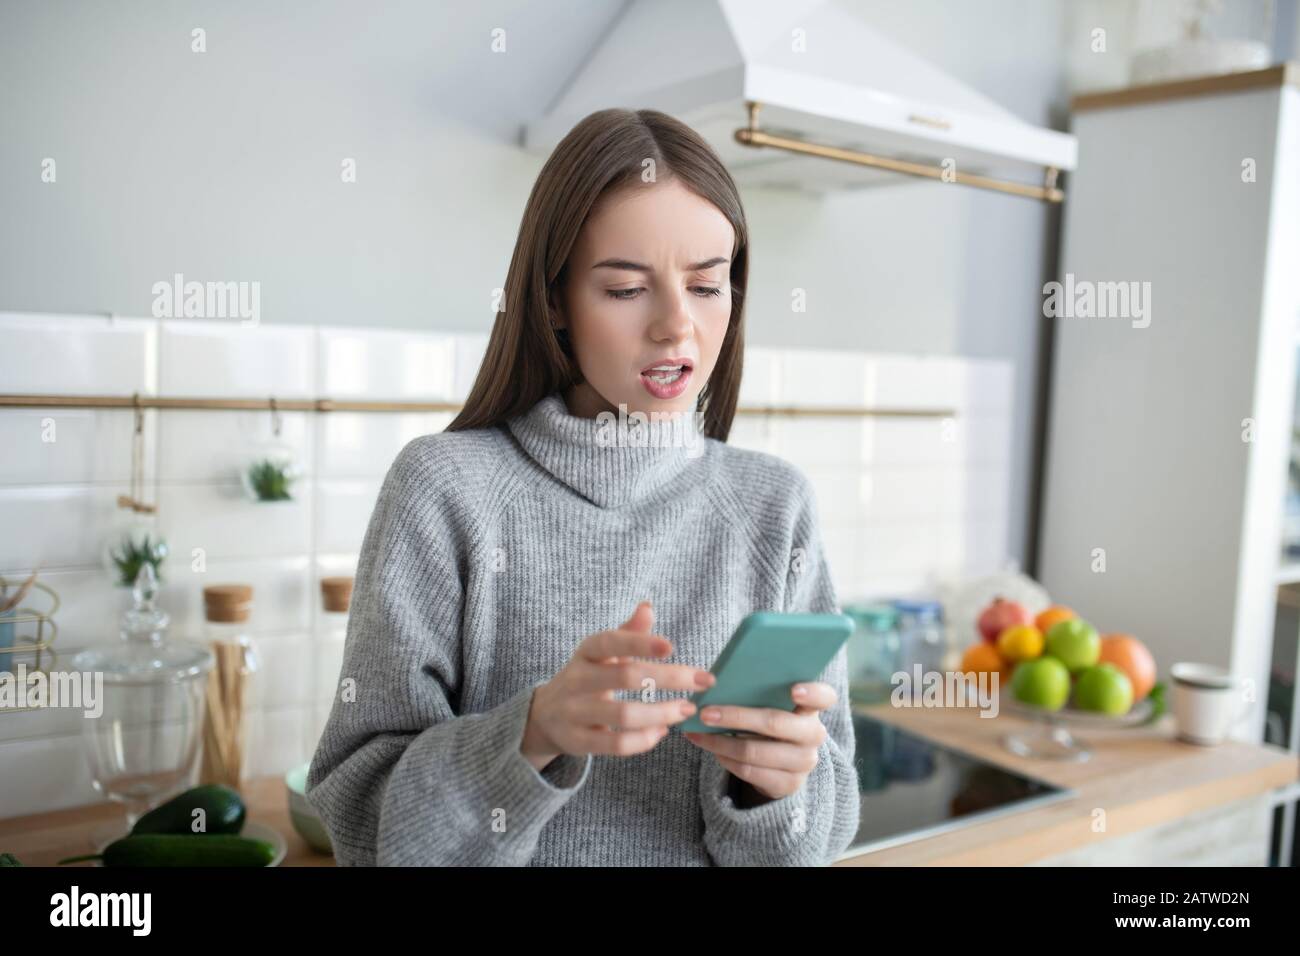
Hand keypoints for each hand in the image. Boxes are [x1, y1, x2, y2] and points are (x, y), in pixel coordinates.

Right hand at [522, 600, 714, 767]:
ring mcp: (575, 712)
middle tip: (704, 680)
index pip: (610, 641)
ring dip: (662, 713)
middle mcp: (577, 680)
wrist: (545, 716)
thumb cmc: (587, 677)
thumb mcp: (601, 653)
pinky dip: (645, 740)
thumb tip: (647, 607)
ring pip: (624, 714)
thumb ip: (627, 633)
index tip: (672, 646)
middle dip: (669, 678)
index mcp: (585, 653)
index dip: (639, 643)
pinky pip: (617, 744)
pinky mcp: (578, 741)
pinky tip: (663, 731)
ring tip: (687, 708)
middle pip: (626, 676)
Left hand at [683, 681, 834, 801]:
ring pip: (755, 751)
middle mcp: (813, 735)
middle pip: (775, 723)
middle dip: (736, 716)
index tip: (793, 689)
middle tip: (705, 712)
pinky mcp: (788, 784)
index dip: (812, 693)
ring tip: (697, 732)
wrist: (781, 765)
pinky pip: (749, 771)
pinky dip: (725, 758)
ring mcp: (804, 762)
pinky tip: (711, 748)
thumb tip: (719, 682)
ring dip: (720, 742)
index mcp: (812, 708)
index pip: (824, 697)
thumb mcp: (772, 706)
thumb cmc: (770, 722)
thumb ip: (760, 693)